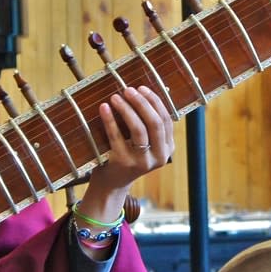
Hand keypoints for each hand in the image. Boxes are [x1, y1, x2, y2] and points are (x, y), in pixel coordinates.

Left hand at [84, 85, 174, 216]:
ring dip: (127, 109)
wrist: (111, 183)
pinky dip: (109, 120)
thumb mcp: (144, 143)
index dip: (154, 101)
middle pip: (154, 123)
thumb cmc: (127, 155)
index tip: (142, 88)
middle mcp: (159, 156)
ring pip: (138, 129)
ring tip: (115, 97)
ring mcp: (141, 161)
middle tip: (128, 90)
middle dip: (142, 102)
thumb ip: (148, 125)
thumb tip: (143, 92)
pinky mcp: (123, 163)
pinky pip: (116, 136)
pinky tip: (104, 108)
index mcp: (167, 148)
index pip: (166, 120)